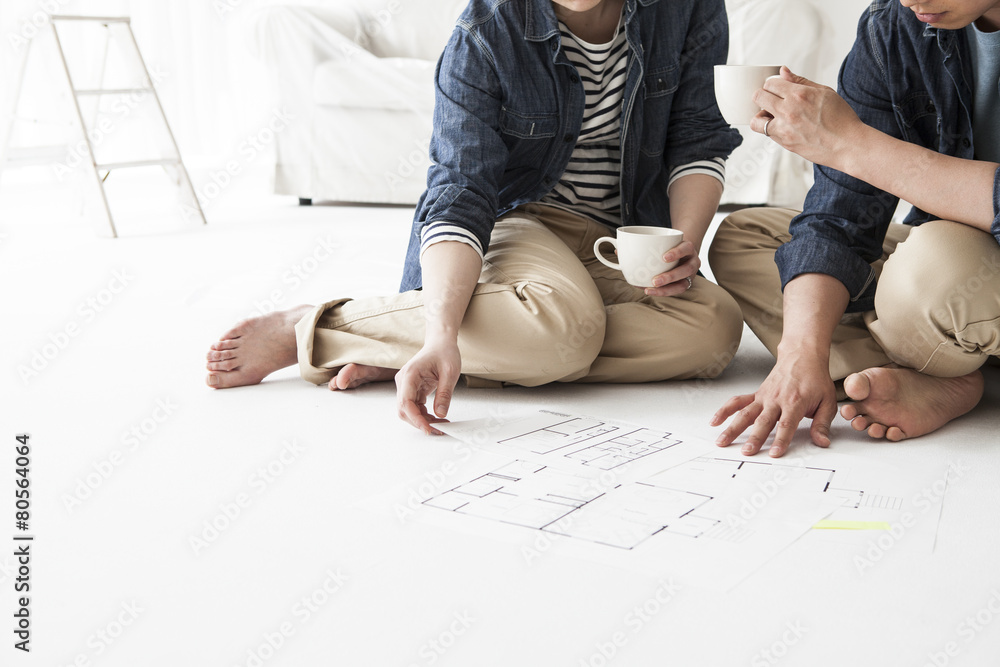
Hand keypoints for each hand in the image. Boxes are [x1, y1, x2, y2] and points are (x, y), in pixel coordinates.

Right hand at [395, 340, 461, 434]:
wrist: (441, 342)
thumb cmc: (444, 352)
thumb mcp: (450, 372)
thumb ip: (445, 394)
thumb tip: (440, 414)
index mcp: (410, 374)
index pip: (406, 402)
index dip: (416, 418)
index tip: (428, 428)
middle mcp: (404, 381)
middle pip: (404, 410)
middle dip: (419, 422)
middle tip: (438, 430)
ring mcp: (406, 386)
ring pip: (408, 410)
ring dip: (422, 420)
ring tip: (440, 425)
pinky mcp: (412, 389)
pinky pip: (414, 407)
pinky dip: (424, 415)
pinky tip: (436, 418)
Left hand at [644, 240, 699, 296]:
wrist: (681, 254)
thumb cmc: (669, 247)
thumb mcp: (662, 243)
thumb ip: (643, 246)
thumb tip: (618, 251)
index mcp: (687, 248)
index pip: (686, 248)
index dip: (676, 253)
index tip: (663, 257)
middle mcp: (692, 261)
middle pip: (686, 270)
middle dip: (670, 276)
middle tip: (655, 281)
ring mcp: (690, 275)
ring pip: (683, 285)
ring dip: (666, 289)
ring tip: (650, 290)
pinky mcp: (684, 284)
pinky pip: (675, 291)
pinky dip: (662, 292)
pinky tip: (649, 291)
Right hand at [711, 349, 837, 456]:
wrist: (802, 357)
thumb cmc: (815, 379)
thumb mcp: (828, 402)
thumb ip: (822, 424)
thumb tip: (822, 442)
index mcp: (795, 402)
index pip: (786, 424)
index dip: (781, 440)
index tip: (775, 453)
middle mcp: (776, 399)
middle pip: (763, 422)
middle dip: (754, 438)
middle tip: (747, 452)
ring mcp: (763, 397)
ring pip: (745, 414)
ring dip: (733, 428)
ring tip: (722, 441)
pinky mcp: (756, 395)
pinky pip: (737, 402)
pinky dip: (724, 411)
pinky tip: (715, 421)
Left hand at [750, 66, 866, 170]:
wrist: (847, 144)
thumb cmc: (840, 117)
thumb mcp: (824, 92)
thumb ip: (800, 81)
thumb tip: (782, 71)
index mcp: (799, 94)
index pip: (770, 83)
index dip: (772, 84)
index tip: (777, 88)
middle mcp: (788, 110)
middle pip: (758, 97)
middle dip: (763, 96)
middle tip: (772, 99)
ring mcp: (784, 128)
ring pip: (755, 120)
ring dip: (761, 115)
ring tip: (773, 115)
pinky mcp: (784, 143)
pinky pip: (767, 133)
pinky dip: (770, 128)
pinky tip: (782, 126)